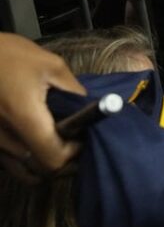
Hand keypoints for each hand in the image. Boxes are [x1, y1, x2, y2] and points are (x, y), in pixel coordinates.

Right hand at [0, 34, 85, 182]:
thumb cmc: (10, 55)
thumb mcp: (51, 66)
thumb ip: (73, 92)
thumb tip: (91, 111)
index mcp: (22, 116)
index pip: (53, 157)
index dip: (73, 152)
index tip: (83, 138)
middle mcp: (2, 137)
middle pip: (40, 169)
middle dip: (64, 160)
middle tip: (77, 142)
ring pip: (24, 172)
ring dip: (45, 165)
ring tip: (61, 145)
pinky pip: (9, 165)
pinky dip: (27, 163)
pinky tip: (38, 146)